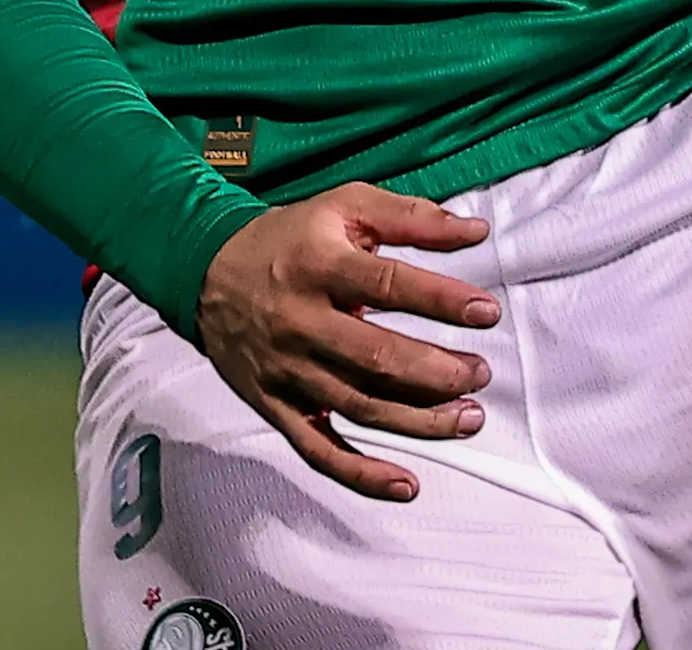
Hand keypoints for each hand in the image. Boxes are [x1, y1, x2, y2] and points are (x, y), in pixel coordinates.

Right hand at [193, 184, 498, 502]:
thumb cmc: (289, 239)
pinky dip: (362, 474)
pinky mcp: (277, 406)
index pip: (390, 285)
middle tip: (479, 373)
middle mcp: (302, 322)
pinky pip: (319, 450)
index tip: (486, 313)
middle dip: (439, 372)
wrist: (205, 271)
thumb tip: (476, 231)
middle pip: (377, 358)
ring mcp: (288, 371)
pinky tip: (406, 484)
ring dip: (420, 421)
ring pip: (360, 407)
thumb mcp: (345, 206)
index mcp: (320, 265)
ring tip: (468, 417)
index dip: (443, 301)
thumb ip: (412, 217)